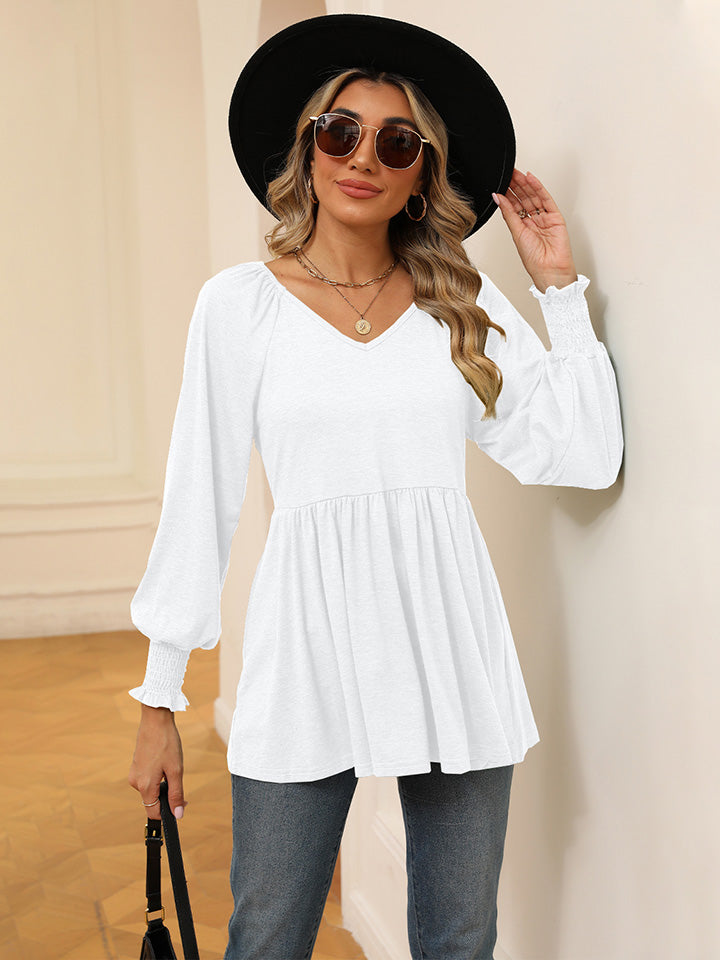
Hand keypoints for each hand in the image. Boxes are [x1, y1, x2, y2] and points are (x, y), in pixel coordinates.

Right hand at [128, 706, 187, 820]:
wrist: (155, 720)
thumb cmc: (167, 742)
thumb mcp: (176, 770)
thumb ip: (176, 794)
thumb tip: (178, 815)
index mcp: (145, 786)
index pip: (153, 812)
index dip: (168, 813)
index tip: (181, 804)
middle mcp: (135, 783)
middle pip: (152, 801)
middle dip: (167, 797)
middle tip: (179, 779)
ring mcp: (134, 774)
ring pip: (151, 789)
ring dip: (163, 785)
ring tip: (171, 766)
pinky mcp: (135, 767)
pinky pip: (147, 780)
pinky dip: (157, 777)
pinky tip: (164, 762)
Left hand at [493, 169, 577, 292]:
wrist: (549, 270)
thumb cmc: (534, 259)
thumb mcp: (516, 233)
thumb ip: (508, 213)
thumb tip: (498, 198)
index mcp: (522, 227)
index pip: (514, 206)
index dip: (507, 194)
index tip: (500, 183)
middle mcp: (533, 221)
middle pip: (524, 199)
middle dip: (516, 186)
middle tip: (508, 173)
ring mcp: (545, 218)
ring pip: (534, 197)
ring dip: (525, 184)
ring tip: (517, 173)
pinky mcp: (555, 217)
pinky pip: (546, 199)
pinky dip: (538, 188)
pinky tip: (531, 179)